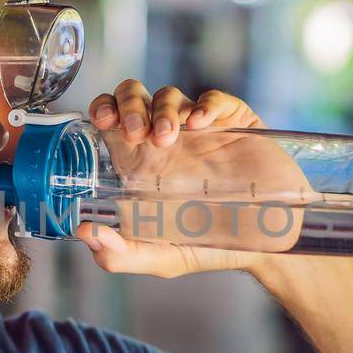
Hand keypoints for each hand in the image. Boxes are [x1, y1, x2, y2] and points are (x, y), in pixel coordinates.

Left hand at [74, 80, 306, 277]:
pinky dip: (205, 104)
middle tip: (137, 132)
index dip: (103, 110)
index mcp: (142, 165)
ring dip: (163, 108)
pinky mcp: (235, 126)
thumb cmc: (212, 248)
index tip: (105, 123)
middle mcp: (167, 143)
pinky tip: (201, 126)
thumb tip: (85, 235)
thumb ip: (121, 256)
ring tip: (169, 137)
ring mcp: (201, 132)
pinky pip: (215, 99)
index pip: (111, 119)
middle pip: (134, 95)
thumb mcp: (161, 258)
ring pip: (170, 94)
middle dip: (129, 103)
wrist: (268, 246)